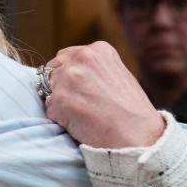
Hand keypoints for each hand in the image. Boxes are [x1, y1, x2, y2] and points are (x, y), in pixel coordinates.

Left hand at [42, 42, 163, 147]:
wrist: (138, 136)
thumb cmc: (131, 110)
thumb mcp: (117, 74)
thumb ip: (93, 68)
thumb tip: (68, 70)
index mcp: (97, 50)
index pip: (66, 57)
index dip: (69, 74)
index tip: (82, 89)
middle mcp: (81, 58)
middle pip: (53, 70)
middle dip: (60, 87)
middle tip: (81, 103)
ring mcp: (68, 79)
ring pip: (48, 90)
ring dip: (60, 103)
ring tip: (84, 114)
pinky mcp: (59, 100)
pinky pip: (50, 110)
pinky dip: (60, 119)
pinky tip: (81, 123)